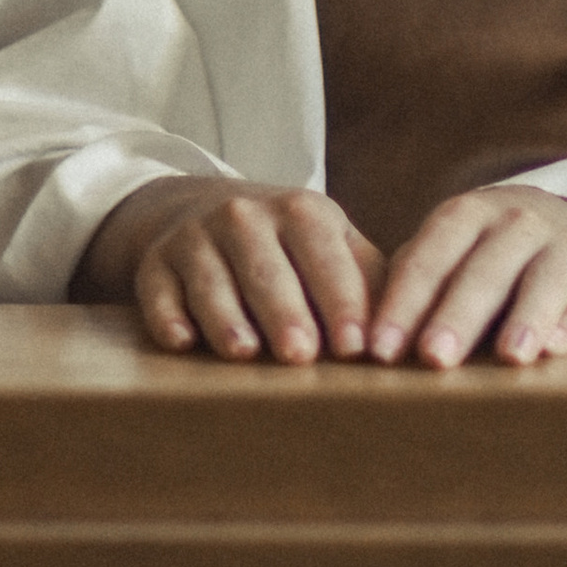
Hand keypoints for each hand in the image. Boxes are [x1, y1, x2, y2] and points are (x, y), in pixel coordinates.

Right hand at [77, 175, 384, 364]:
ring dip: (227, 315)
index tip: (357, 347)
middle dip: (285, 311)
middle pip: (267, 268)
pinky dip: (167, 314)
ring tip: (244, 352)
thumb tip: (409, 333)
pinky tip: (180, 340)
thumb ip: (371, 283)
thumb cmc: (292, 248)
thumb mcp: (334, 246)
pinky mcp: (156, 262)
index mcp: (302, 211)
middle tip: (301, 354)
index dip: (342, 302)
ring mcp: (196, 237)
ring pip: (212, 278)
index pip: (326, 256)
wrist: (203, 211)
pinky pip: (158, 289)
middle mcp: (245, 215)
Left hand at [369, 188, 566, 369]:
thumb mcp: (451, 251)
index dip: (405, 302)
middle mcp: (519, 222)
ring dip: (526, 316)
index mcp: (469, 214)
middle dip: (458, 314)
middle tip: (433, 356)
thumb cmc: (488, 251)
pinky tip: (557, 347)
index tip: (380, 349)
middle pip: (485, 270)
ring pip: (544, 280)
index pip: (431, 256)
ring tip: (509, 356)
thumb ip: (413, 283)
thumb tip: (363, 336)